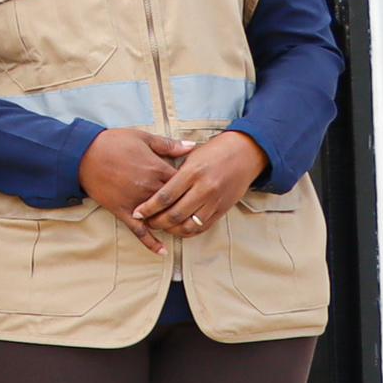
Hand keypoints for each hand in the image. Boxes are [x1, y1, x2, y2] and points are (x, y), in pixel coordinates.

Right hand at [80, 129, 190, 251]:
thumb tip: (192, 146)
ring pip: (161, 218)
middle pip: (177, 202)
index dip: (192, 185)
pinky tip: (162, 252)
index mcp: (157, 169)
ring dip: (173, 224)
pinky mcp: (122, 211)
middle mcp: (149, 188)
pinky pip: (139, 230)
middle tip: (194, 209)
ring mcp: (136, 202)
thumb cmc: (113, 143)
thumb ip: (168, 144)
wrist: (82, 154)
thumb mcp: (143, 137)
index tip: (195, 186)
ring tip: (184, 228)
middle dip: (186, 206)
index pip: (184, 182)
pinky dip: (151, 242)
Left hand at [132, 130, 270, 240]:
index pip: (165, 196)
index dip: (148, 208)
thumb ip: (174, 171)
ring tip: (160, 226)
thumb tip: (152, 184)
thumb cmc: (215, 151)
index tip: (137, 212)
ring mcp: (215, 201)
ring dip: (171, 230)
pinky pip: (202, 227)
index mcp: (193, 173)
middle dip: (156, 222)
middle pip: (174, 214)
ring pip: (188, 225)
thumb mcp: (192, 155)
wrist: (246, 154)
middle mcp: (204, 189)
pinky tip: (177, 229)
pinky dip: (187, 231)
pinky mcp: (223, 209)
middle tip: (146, 222)